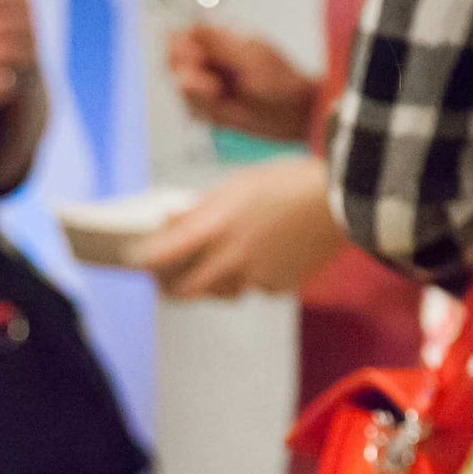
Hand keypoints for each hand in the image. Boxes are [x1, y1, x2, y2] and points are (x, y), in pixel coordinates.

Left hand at [134, 157, 346, 298]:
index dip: (142, 259)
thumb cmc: (287, 182)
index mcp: (218, 226)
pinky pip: (254, 288)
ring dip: (210, 284)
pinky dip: (250, 276)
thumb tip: (171, 221)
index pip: (163, 253)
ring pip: (220, 292)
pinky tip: (262, 256)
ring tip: (212, 267)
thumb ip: (202, 208)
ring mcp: (256, 277)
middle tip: (163, 283)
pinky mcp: (278, 286)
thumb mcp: (237, 185)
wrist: (341, 199)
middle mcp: (232, 257)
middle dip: (169, 288)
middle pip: (187, 289)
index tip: (131, 259)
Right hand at [165, 24, 318, 141]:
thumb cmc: (280, 82)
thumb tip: (188, 27)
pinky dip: (202, 109)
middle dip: (187, 74)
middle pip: (173, 62)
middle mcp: (209, 59)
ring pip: (181, 87)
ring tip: (221, 96)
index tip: (196, 59)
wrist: (296, 114)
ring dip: (196, 95)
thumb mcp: (250, 56)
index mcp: (219, 38)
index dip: (180, 48)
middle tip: (212, 86)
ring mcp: (208, 83)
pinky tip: (222, 109)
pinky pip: (190, 108)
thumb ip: (217, 43)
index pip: (180, 36)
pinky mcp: (209, 107)